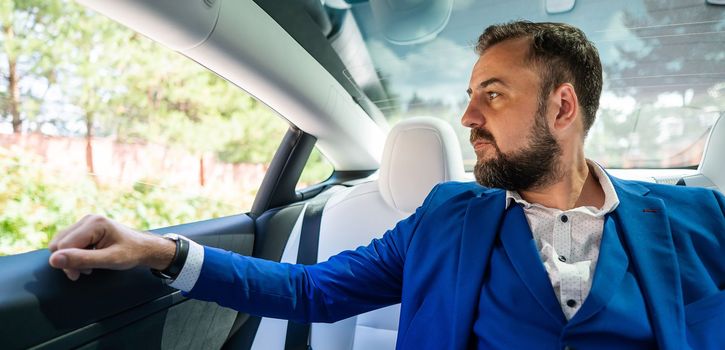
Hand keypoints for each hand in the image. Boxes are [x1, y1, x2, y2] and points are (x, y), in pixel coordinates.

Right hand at [48, 215, 175, 280]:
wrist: (145, 248)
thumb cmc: (131, 254)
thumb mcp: (109, 260)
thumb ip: (82, 260)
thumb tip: (53, 260)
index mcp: (94, 223)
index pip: (62, 246)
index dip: (67, 264)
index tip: (81, 275)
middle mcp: (88, 219)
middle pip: (59, 243)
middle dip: (68, 261)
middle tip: (85, 271)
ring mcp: (86, 222)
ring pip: (61, 244)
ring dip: (71, 258)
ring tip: (89, 266)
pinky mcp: (85, 229)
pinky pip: (69, 243)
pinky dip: (75, 254)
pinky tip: (88, 260)